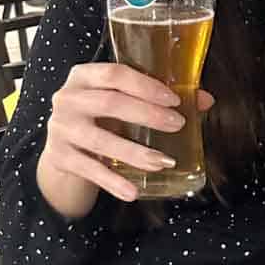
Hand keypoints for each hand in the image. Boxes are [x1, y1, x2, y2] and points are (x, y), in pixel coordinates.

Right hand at [38, 61, 213, 211]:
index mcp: (84, 76)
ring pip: (101, 140)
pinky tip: (133, 191)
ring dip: (135, 152)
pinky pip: (90, 170)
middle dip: (147, 115)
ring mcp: (60, 128)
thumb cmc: (100, 119)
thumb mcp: (122, 102)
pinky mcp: (59, 157)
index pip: (115, 73)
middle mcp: (68, 98)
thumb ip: (159, 98)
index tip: (174, 100)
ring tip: (163, 161)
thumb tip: (205, 100)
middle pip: (110, 103)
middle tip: (177, 125)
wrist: (61, 151)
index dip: (146, 86)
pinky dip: (113, 182)